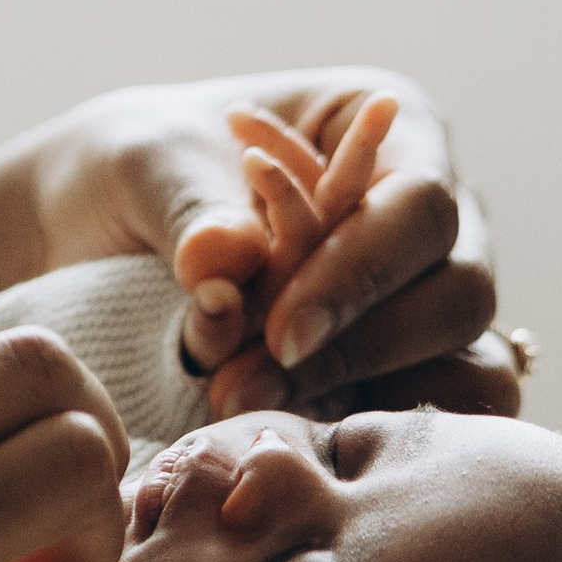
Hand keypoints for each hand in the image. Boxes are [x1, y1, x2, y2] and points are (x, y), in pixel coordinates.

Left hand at [32, 68, 506, 415]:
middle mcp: (429, 210)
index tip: (280, 334)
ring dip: (362, 398)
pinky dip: (377, 428)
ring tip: (242, 407)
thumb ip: (193, 210)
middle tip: (242, 387)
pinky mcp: (405, 364)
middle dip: (358, 350)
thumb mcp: (144, 163)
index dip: (361, 276)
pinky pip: (441, 409)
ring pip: (465, 362)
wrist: (96, 224)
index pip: (420, 206)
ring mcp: (428, 291)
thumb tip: (224, 264)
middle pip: (459, 291)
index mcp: (397, 125)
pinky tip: (297, 436)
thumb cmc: (132, 165)